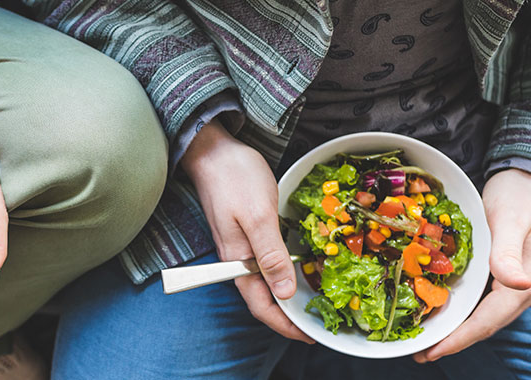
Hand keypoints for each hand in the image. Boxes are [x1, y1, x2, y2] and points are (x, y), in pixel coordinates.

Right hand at [181, 119, 312, 342]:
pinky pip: (266, 262)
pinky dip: (284, 271)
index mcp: (237, 261)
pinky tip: (299, 267)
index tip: (310, 335)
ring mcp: (241, 246)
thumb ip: (270, 256)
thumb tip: (285, 294)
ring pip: (266, 281)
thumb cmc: (234, 178)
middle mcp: (237, 259)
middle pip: (263, 298)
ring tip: (314, 300)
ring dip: (288, 294)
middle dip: (289, 315)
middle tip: (318, 321)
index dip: (285, 325)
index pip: (261, 306)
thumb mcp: (258, 216)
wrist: (212, 150)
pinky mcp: (246, 232)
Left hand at [414, 169, 530, 361]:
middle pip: (485, 324)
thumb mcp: (510, 220)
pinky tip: (442, 310)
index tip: (430, 351)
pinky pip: (484, 301)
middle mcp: (526, 289)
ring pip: (484, 315)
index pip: (487, 321)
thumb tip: (518, 284)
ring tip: (425, 336)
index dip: (458, 339)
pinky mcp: (509, 274)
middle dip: (452, 340)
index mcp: (527, 282)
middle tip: (418, 350)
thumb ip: (507, 253)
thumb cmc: (521, 195)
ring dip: (456, 328)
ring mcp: (519, 283)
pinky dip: (462, 310)